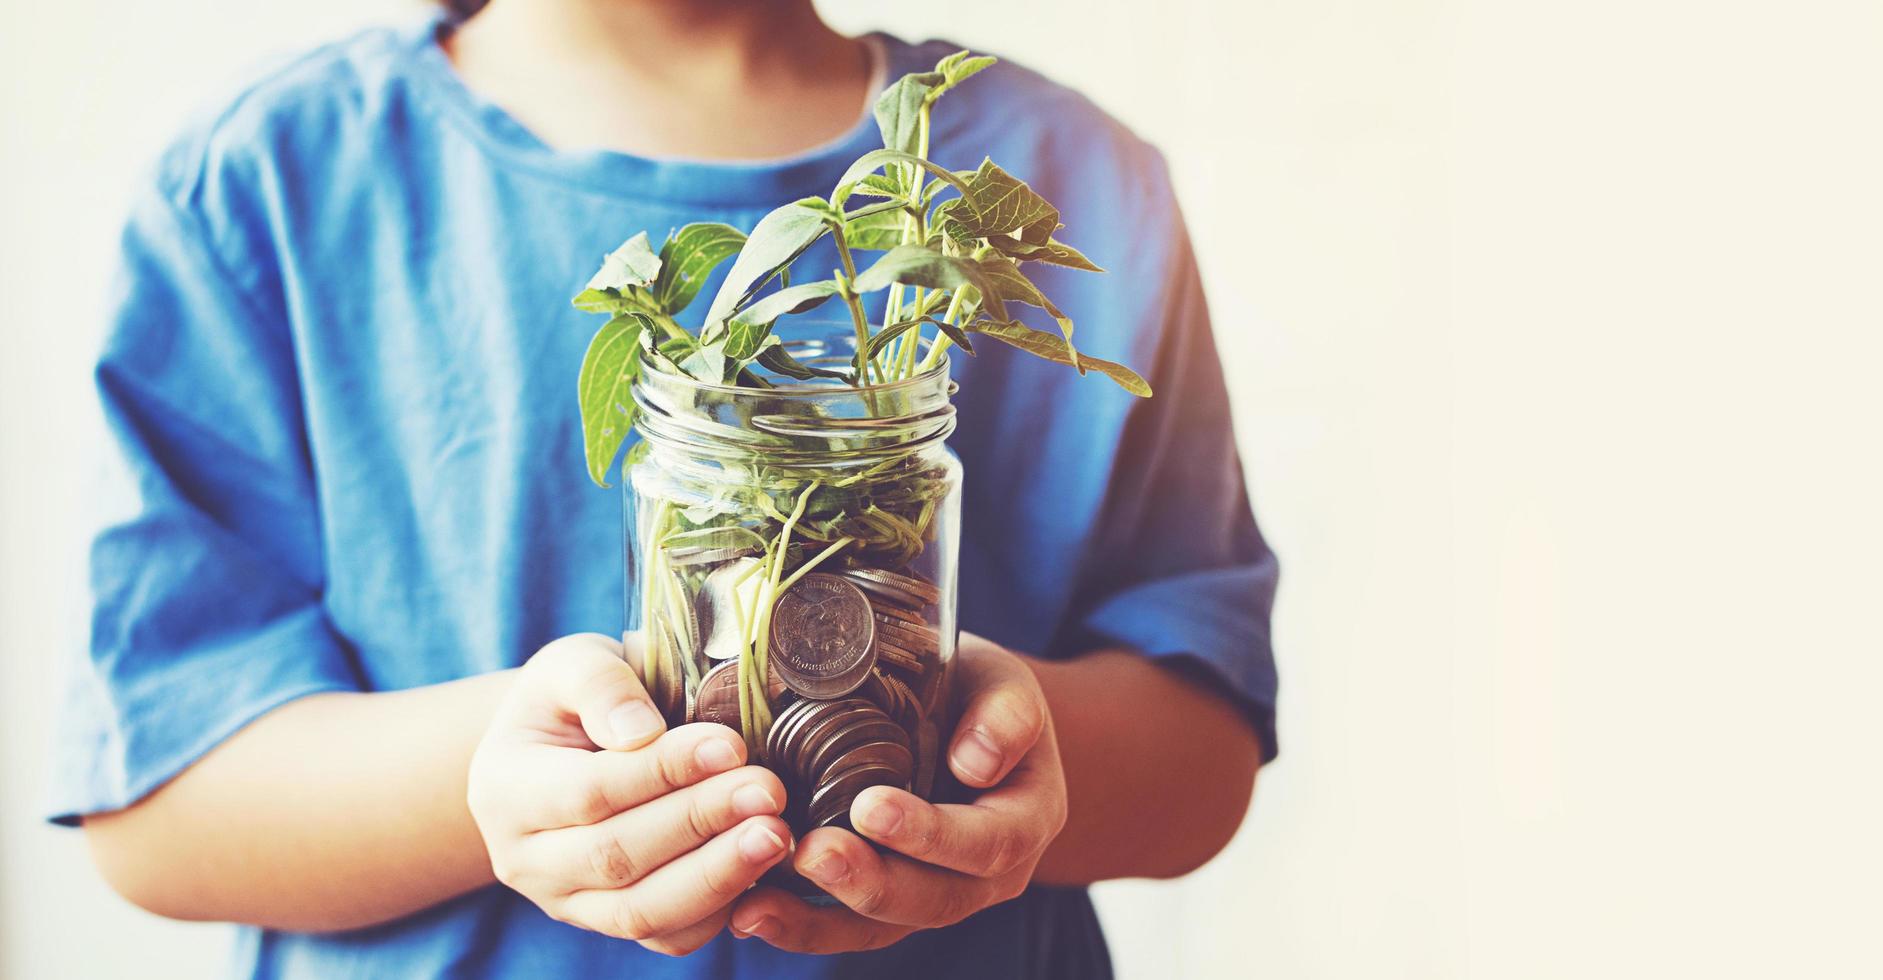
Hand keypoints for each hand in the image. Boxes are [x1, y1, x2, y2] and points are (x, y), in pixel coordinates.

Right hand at [467, 633, 792, 955]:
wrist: (564, 746)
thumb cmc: (577, 698)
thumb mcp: (574, 663)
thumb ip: (601, 685)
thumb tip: (639, 731)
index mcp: (505, 788)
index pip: (590, 789)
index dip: (663, 771)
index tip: (730, 744)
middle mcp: (527, 858)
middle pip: (617, 856)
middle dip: (701, 823)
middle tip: (769, 791)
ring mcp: (567, 901)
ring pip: (641, 910)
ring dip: (717, 876)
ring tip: (776, 836)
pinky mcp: (610, 922)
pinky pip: (665, 937)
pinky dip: (717, 912)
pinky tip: (762, 873)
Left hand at [728, 633, 1067, 951]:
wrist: (964, 717)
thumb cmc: (980, 694)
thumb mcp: (1006, 685)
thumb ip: (1006, 715)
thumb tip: (977, 760)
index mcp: (1025, 821)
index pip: (987, 843)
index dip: (930, 834)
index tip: (870, 806)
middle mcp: (987, 875)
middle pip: (934, 899)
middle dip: (870, 882)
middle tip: (812, 852)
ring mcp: (936, 893)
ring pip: (884, 925)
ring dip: (821, 918)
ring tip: (761, 904)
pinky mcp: (888, 902)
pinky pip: (849, 927)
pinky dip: (800, 924)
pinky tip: (748, 913)